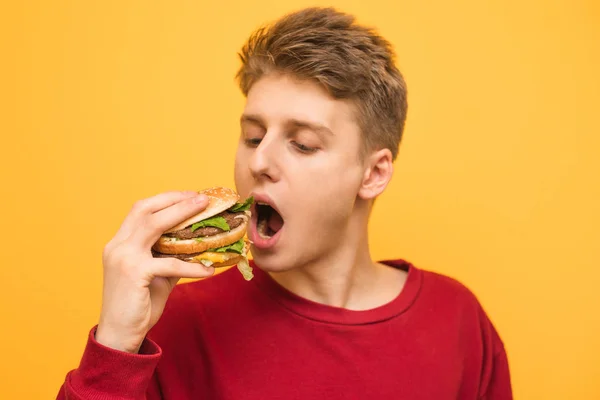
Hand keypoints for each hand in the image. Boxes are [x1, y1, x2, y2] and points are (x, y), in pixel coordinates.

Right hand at [95, 191, 214, 352]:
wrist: (118, 334)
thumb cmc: (137, 305)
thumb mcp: (156, 276)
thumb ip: (169, 257)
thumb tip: (197, 246)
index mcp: (120, 243)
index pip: (140, 209)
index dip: (166, 199)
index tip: (189, 196)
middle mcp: (118, 246)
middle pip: (146, 209)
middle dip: (174, 200)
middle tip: (200, 197)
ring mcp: (123, 257)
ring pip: (154, 225)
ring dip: (182, 214)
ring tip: (205, 210)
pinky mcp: (135, 273)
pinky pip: (171, 263)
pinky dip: (192, 265)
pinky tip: (209, 270)